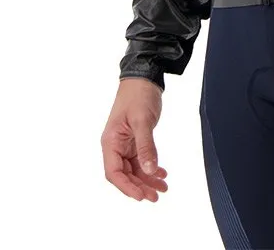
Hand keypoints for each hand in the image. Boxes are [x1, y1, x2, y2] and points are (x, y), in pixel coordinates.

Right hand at [101, 77, 169, 200]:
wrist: (144, 78)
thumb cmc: (138, 95)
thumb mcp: (143, 121)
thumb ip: (146, 146)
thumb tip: (149, 170)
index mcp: (111, 142)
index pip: (114, 172)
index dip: (126, 187)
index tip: (141, 195)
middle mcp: (115, 145)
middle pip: (125, 174)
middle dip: (140, 186)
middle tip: (156, 196)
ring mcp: (125, 143)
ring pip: (134, 169)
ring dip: (147, 179)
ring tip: (162, 188)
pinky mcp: (135, 140)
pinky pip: (140, 159)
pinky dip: (150, 167)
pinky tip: (161, 173)